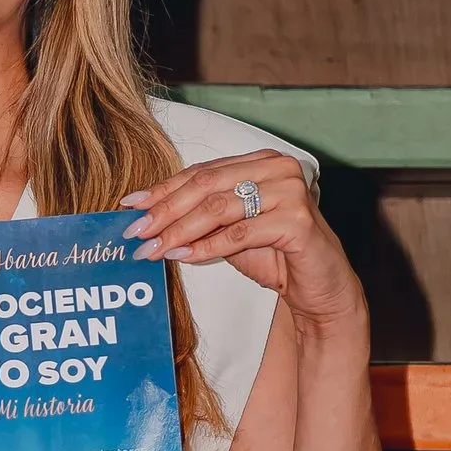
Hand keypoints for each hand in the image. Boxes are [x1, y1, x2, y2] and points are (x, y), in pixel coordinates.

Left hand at [125, 151, 366, 334]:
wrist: (320, 289)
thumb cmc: (275, 257)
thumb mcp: (230, 233)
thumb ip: (199, 219)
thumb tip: (148, 220)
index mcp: (260, 161)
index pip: (202, 172)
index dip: (163, 189)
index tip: (131, 206)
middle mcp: (278, 167)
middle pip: (206, 185)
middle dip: (165, 211)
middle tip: (136, 231)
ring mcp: (291, 191)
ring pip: (219, 207)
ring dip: (180, 231)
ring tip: (154, 248)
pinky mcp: (298, 221)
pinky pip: (240, 233)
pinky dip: (208, 247)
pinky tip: (185, 257)